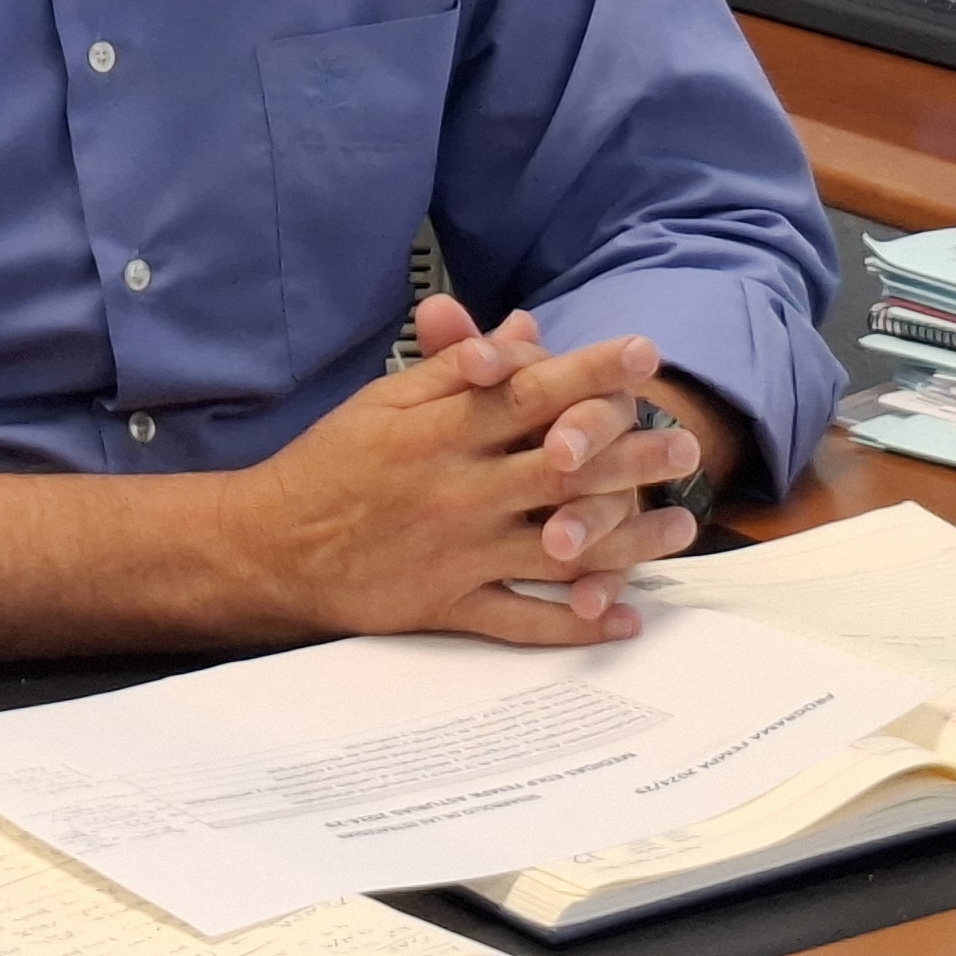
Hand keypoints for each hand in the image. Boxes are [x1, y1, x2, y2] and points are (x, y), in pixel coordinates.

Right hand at [225, 295, 705, 647]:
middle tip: (687, 447)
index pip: (532, 391)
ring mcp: (458, 550)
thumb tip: (521, 333)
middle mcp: (459, 487)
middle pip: (563, 467)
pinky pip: (522, 619)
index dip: (593, 371)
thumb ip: (456, 369)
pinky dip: (574, 623)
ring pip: (558, 544)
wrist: (268, 545)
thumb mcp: (386, 401)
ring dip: (626, 538)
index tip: (647, 354)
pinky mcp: (446, 604)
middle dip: (632, 455)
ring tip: (678, 527)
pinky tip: (623, 618)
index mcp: (444, 429)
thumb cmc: (330, 463)